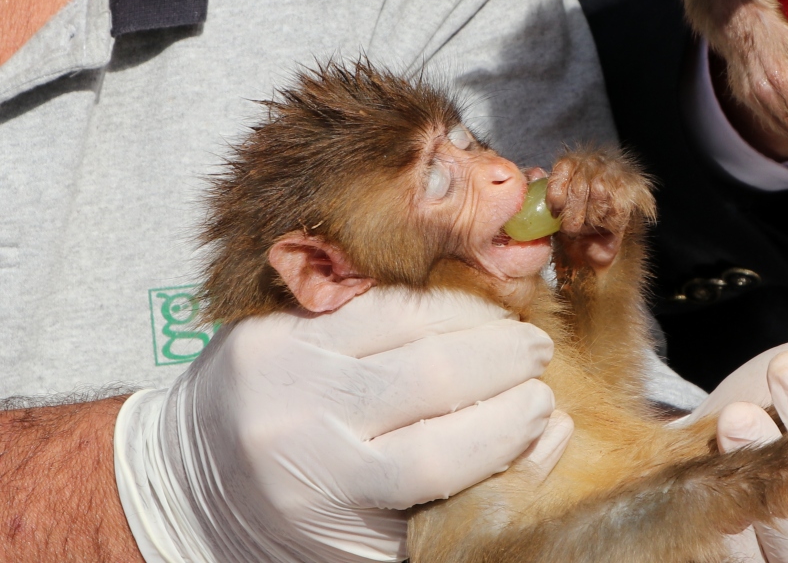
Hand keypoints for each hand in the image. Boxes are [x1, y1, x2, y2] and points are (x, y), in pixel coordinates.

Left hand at [114, 287, 571, 562]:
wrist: (187, 488)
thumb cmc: (302, 529)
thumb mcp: (385, 544)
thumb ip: (473, 496)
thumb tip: (553, 431)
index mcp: (329, 495)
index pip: (441, 456)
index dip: (508, 428)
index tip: (545, 411)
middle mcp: (301, 425)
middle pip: (433, 375)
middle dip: (505, 360)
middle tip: (540, 357)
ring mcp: (284, 362)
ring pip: (408, 319)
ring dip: (475, 318)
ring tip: (510, 329)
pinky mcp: (272, 323)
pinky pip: (370, 295)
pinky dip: (426, 298)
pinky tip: (460, 307)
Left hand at [546, 147, 654, 273]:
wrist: (599, 242)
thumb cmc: (571, 220)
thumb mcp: (551, 208)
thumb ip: (540, 190)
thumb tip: (535, 173)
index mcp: (573, 161)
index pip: (563, 168)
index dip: (556, 193)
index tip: (554, 212)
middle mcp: (596, 162)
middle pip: (580, 186)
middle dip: (573, 215)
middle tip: (570, 228)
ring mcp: (617, 174)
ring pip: (599, 195)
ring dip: (591, 219)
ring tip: (588, 225)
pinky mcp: (635, 191)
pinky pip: (617, 209)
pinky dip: (608, 223)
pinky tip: (605, 225)